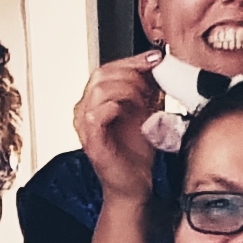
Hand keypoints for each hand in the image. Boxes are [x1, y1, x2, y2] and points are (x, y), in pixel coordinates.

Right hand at [73, 53, 165, 203]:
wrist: (134, 184)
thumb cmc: (135, 153)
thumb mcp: (145, 110)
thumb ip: (146, 88)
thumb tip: (157, 65)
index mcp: (96, 101)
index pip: (108, 68)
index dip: (132, 60)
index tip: (156, 58)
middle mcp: (85, 110)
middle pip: (101, 74)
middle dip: (132, 72)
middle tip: (152, 79)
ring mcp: (85, 125)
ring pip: (100, 89)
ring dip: (128, 89)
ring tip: (145, 100)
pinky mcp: (90, 140)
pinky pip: (96, 114)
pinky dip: (117, 107)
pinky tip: (132, 112)